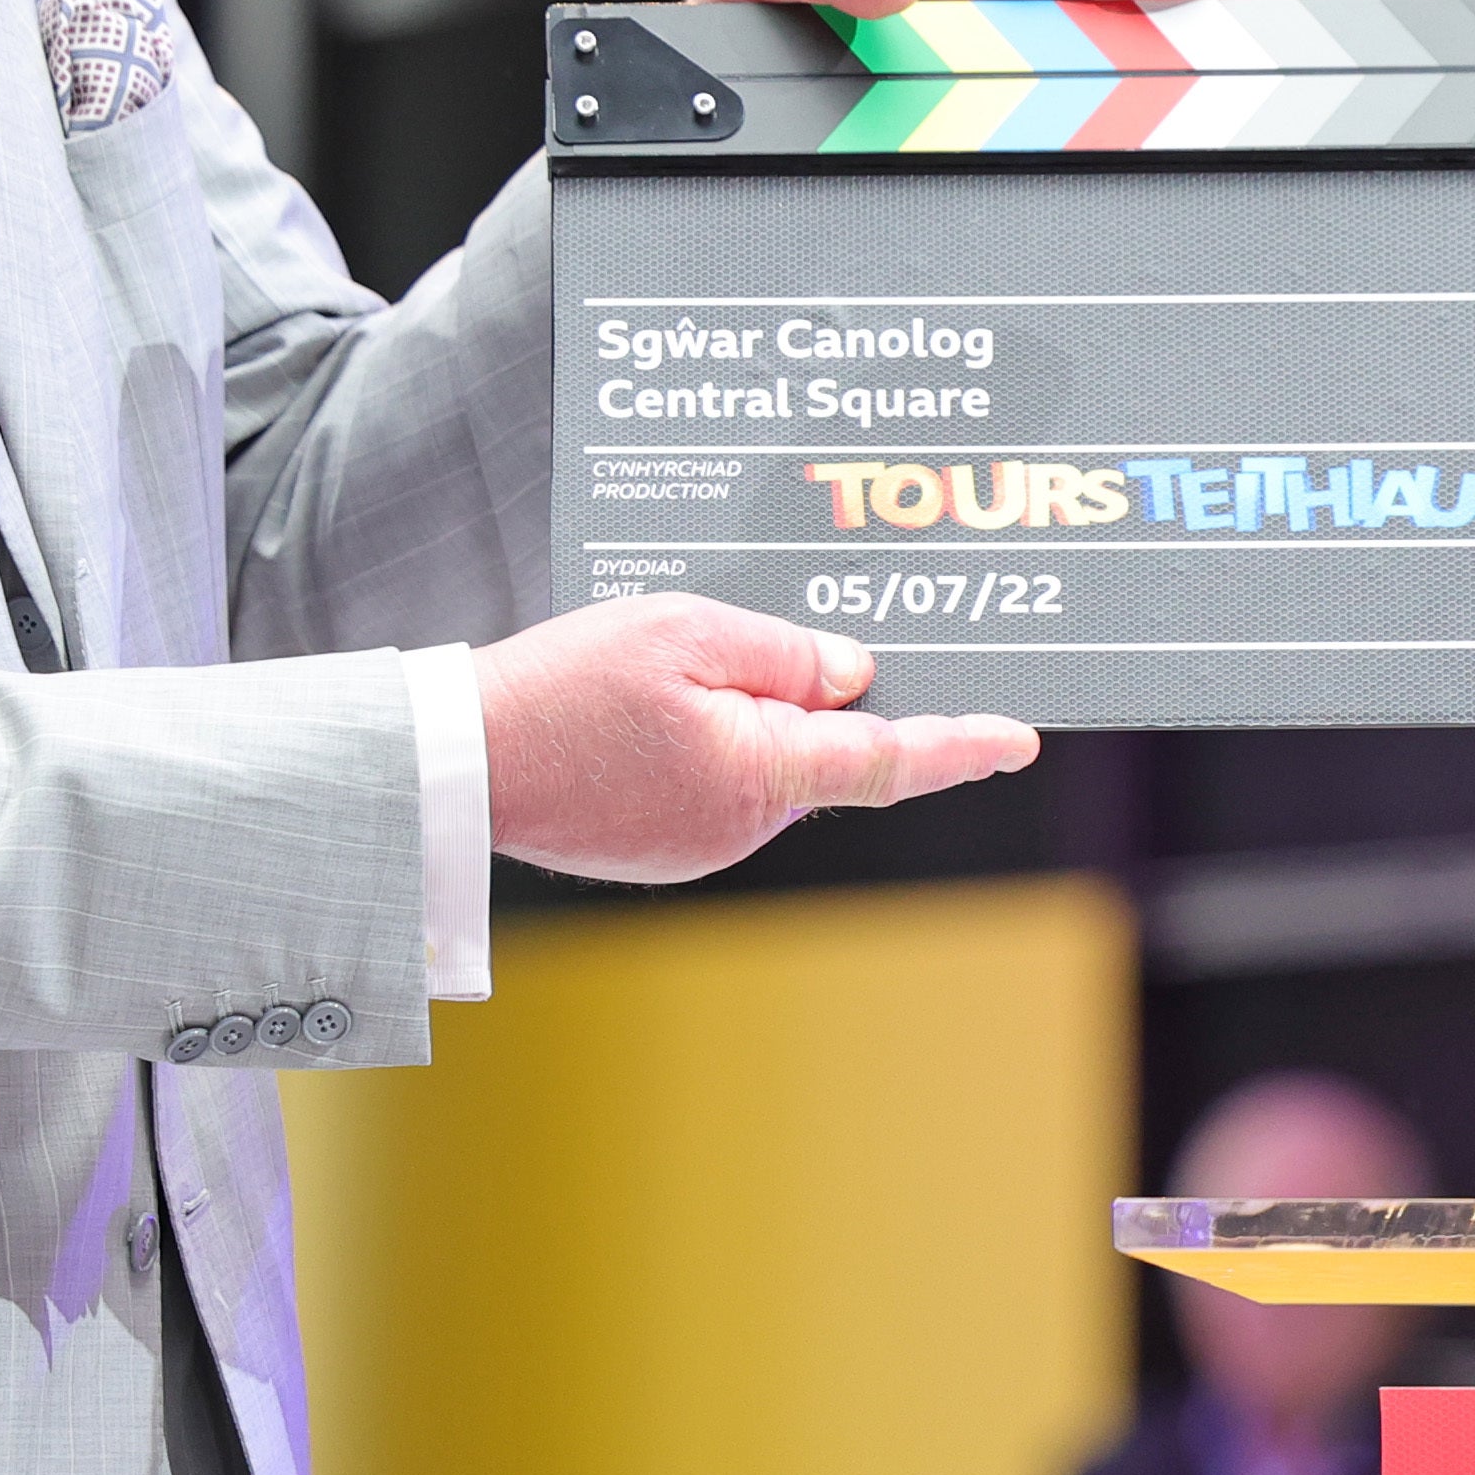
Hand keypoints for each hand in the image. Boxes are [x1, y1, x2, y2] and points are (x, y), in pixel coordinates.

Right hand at [470, 596, 1036, 882]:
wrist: (455, 766)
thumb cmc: (562, 692)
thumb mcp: (684, 631)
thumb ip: (783, 652)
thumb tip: (851, 674)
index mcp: (764, 773)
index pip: (890, 759)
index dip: (961, 744)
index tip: (1020, 735)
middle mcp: (745, 823)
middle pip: (821, 748)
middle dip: (817, 693)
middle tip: (785, 636)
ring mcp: (701, 843)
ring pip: (764, 758)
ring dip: (747, 707)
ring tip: (675, 663)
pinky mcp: (663, 844)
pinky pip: (716, 776)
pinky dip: (708, 733)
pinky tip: (653, 699)